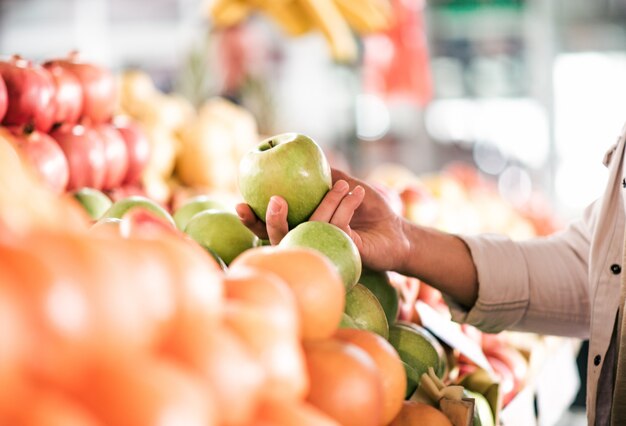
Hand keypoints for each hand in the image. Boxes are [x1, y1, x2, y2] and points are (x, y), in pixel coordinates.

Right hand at [236, 169, 410, 272]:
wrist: (397, 229)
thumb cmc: (369, 209)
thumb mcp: (344, 186)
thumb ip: (322, 176)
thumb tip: (298, 157)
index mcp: (302, 228)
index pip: (269, 228)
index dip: (251, 220)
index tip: (240, 202)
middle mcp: (308, 243)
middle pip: (278, 239)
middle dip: (271, 222)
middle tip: (276, 201)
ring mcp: (324, 251)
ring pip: (309, 230)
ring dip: (326, 203)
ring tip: (342, 185)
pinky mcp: (342, 254)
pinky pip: (335, 229)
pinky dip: (345, 207)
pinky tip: (355, 193)